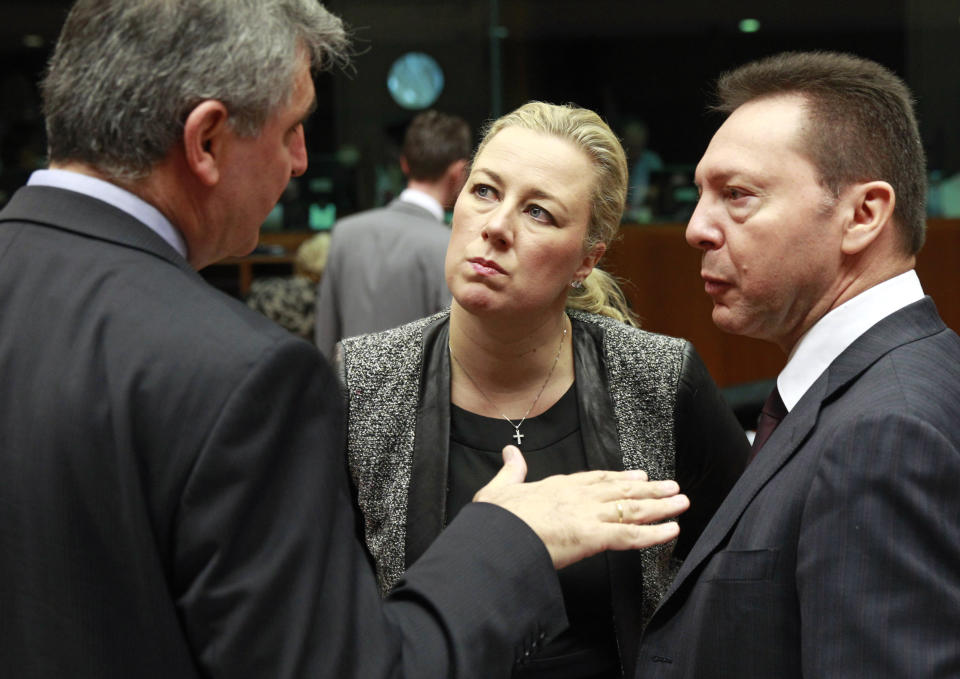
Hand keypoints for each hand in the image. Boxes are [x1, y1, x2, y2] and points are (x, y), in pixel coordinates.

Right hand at [473, 445, 689, 569]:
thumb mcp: (499, 489)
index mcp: (557, 487)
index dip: (620, 477)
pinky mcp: (593, 536)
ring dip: (660, 506)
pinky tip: (671, 531)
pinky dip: (654, 534)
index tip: (638, 475)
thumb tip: (510, 451)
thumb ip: (511, 470)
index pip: (596, 479)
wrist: (495, 538)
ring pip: (632, 508)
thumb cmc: (495, 521)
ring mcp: (587, 515)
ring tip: (680, 502)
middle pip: (621, 490)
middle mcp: (578, 497)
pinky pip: (630, 536)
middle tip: (672, 487)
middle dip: (650, 489)